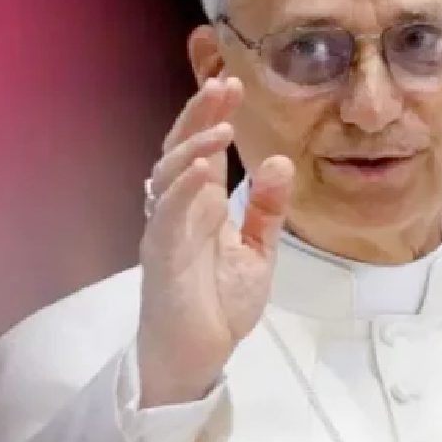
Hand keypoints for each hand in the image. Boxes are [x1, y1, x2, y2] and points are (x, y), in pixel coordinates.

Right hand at [136, 76, 292, 407]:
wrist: (197, 358)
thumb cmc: (218, 306)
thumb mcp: (257, 251)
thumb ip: (266, 209)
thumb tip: (281, 161)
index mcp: (199, 204)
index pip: (202, 148)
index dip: (211, 113)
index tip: (234, 83)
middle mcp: (178, 209)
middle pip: (180, 148)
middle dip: (199, 113)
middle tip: (224, 83)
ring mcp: (166, 230)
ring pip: (168, 174)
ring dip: (192, 145)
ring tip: (222, 124)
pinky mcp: (160, 256)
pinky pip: (166, 215)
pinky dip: (182, 188)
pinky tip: (203, 168)